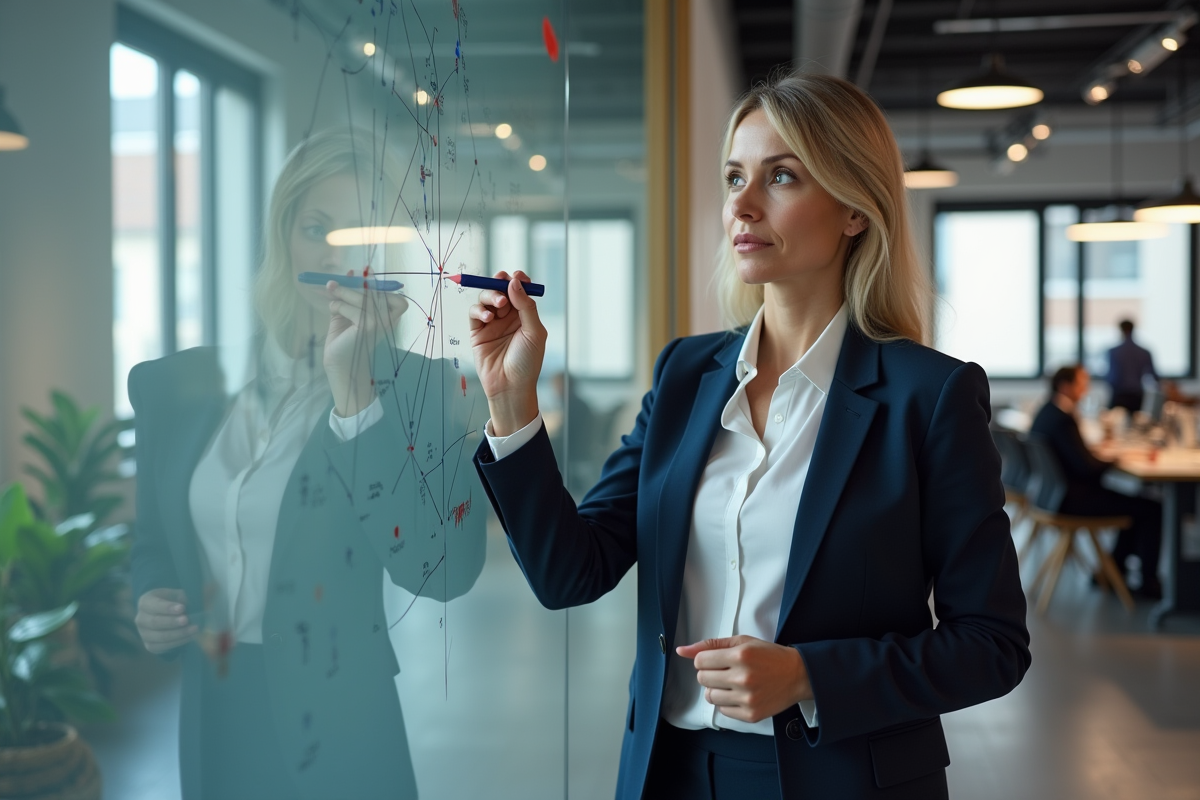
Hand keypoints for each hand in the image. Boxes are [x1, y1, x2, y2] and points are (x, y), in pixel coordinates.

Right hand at [135, 588, 197, 654]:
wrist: (164, 616)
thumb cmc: (173, 602)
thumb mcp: (179, 595)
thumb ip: (192, 593)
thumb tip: (212, 587)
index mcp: (145, 602)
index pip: (154, 605)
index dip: (167, 607)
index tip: (182, 608)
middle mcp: (141, 619)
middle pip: (155, 622)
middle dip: (172, 622)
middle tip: (187, 620)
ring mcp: (144, 634)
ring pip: (160, 637)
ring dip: (178, 634)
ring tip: (194, 629)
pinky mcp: (150, 646)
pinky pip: (163, 647)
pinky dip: (178, 642)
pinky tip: (190, 637)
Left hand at [324, 269, 408, 415]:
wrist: (339, 363)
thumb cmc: (344, 339)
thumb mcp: (348, 312)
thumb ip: (351, 295)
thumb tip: (350, 272)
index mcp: (389, 317)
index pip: (394, 295)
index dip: (378, 282)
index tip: (364, 270)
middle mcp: (389, 320)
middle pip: (375, 292)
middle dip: (352, 285)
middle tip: (332, 284)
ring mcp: (380, 323)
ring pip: (363, 297)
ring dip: (343, 294)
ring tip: (330, 298)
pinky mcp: (368, 327)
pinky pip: (352, 308)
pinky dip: (339, 306)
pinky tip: (333, 312)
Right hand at [468, 270, 545, 434]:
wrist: (510, 387)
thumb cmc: (527, 362)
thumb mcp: (534, 332)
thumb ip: (526, 306)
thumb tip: (514, 282)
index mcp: (524, 315)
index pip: (520, 290)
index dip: (518, 281)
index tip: (517, 277)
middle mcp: (508, 317)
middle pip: (501, 289)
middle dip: (501, 282)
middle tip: (502, 282)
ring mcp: (492, 324)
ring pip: (486, 298)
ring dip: (491, 295)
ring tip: (498, 306)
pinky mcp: (477, 332)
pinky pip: (475, 313)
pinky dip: (479, 310)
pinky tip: (488, 318)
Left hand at [676, 635, 811, 723]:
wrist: (797, 675)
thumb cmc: (769, 656)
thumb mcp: (742, 642)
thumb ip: (710, 645)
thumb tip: (681, 650)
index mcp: (740, 656)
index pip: (700, 661)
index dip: (704, 660)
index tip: (715, 660)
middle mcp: (743, 678)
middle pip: (702, 678)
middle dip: (709, 673)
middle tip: (725, 671)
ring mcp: (747, 698)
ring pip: (709, 696)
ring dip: (716, 689)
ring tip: (731, 683)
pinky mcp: (750, 715)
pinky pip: (722, 710)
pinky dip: (727, 702)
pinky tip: (739, 694)